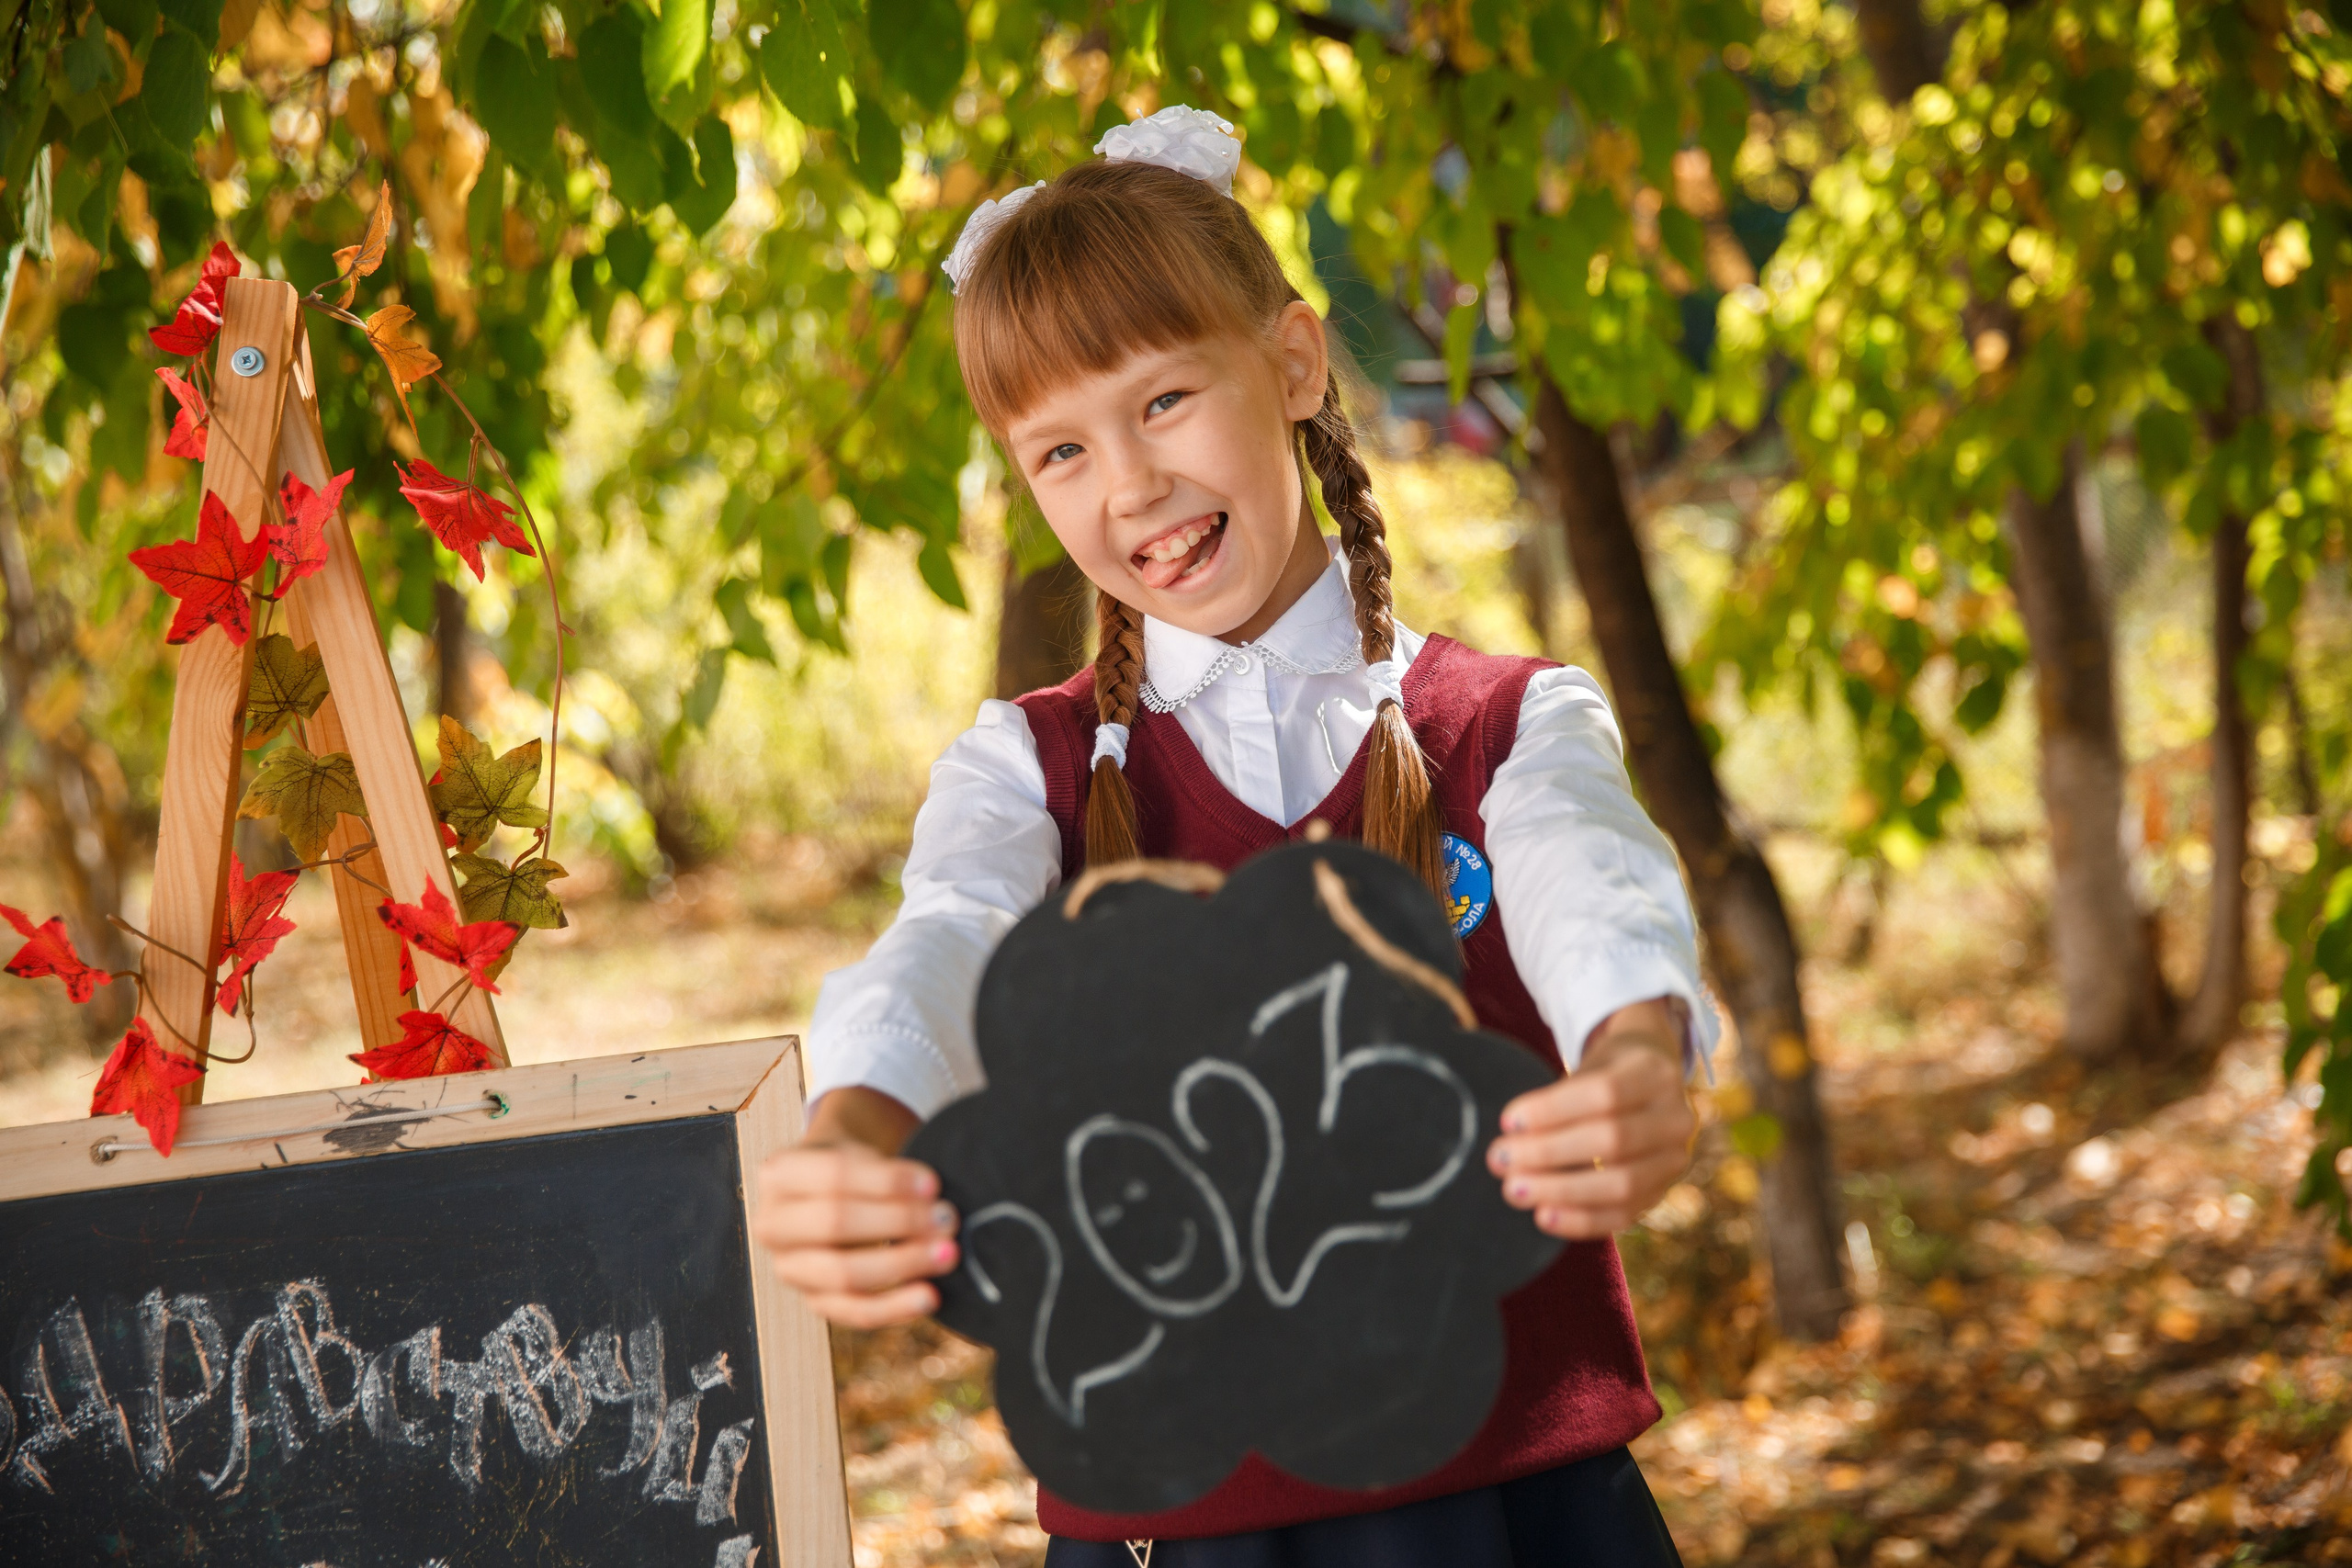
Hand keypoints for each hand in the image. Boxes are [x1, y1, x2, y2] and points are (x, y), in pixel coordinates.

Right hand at [753, 1086, 960, 1327]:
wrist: (830, 1198)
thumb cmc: (851, 1171)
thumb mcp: (858, 1154)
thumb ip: (886, 1174)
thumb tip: (931, 1197)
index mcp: (779, 1175)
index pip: (834, 1175)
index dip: (887, 1181)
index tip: (931, 1184)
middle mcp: (773, 1224)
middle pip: (835, 1223)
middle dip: (898, 1221)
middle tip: (946, 1218)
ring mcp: (789, 1268)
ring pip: (843, 1273)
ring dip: (902, 1263)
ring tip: (947, 1253)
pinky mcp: (814, 1302)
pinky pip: (854, 1312)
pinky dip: (894, 1307)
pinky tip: (929, 1297)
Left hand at [1484, 998, 1696, 1238]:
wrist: (1651, 1089)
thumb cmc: (1607, 1076)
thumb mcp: (1590, 1067)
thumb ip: (1558, 1099)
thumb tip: (1511, 1136)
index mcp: (1656, 1073)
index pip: (1605, 1092)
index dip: (1553, 1109)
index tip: (1508, 1122)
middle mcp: (1676, 1118)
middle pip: (1613, 1140)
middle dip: (1549, 1153)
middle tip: (1500, 1159)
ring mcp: (1675, 1159)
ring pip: (1622, 1184)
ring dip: (1560, 1190)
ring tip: (1515, 1189)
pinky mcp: (1662, 1192)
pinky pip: (1624, 1215)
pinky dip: (1581, 1220)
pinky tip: (1543, 1216)